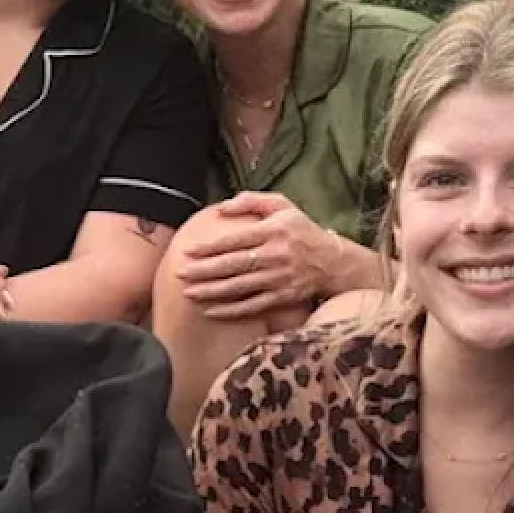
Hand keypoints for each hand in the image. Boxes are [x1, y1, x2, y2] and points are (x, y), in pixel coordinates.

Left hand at [175, 193, 328, 321]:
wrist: (333, 261)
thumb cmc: (301, 230)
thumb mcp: (282, 206)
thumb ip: (252, 201)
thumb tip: (222, 207)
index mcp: (273, 231)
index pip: (235, 240)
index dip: (210, 247)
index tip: (188, 251)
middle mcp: (275, 255)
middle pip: (233, 265)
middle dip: (203, 271)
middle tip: (180, 273)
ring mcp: (279, 279)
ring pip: (239, 287)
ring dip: (212, 291)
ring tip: (189, 293)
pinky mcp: (283, 297)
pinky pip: (252, 306)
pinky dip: (231, 310)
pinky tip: (211, 311)